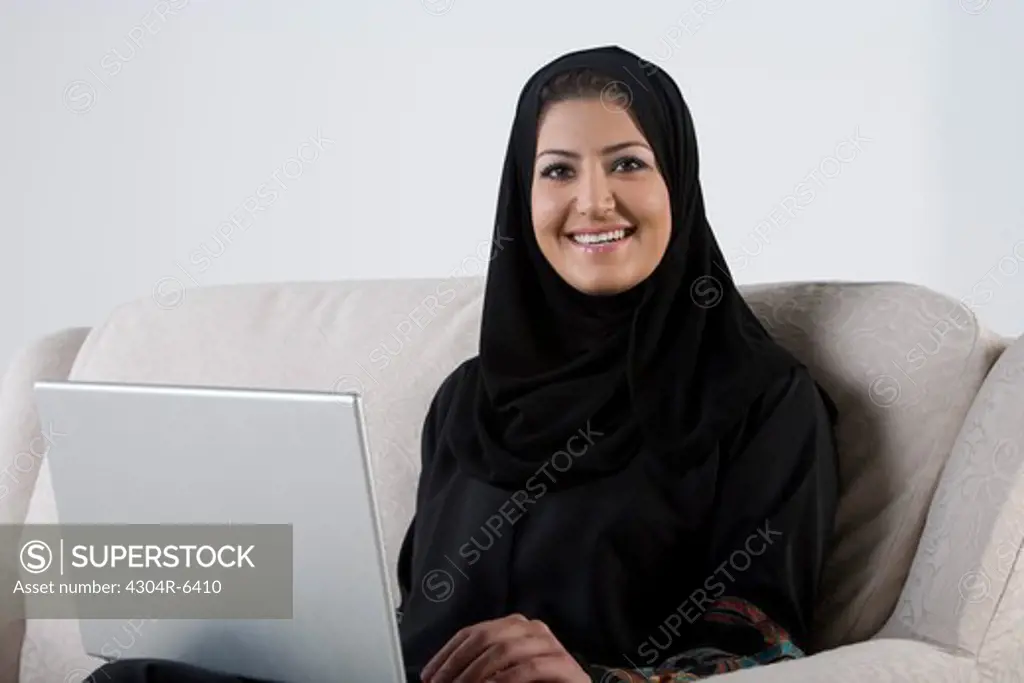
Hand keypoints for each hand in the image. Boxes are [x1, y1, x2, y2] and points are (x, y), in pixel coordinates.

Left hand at [420, 613, 590, 682]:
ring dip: (477, 674)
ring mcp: (551, 645)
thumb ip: (478, 669)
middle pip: (486, 637)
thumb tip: (440, 676)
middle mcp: (532, 629)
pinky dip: (505, 680)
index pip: (472, 633)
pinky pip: (530, 668)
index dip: (446, 655)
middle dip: (458, 665)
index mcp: (513, 626)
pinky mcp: (566, 666)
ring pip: (506, 649)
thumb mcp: (500, 674)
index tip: (428, 677)